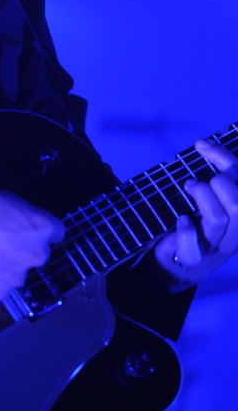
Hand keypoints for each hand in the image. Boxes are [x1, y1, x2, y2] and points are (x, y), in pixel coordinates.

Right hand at [0, 176, 63, 299]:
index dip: (38, 229)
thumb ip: (20, 215)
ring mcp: (18, 276)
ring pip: (17, 271)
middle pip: (38, 253)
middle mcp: (37, 254)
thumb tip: (19, 222)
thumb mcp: (3, 197)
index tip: (25, 228)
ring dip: (6, 265)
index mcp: (42, 226)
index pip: (56, 232)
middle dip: (23, 248)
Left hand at [155, 138, 237, 285]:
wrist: (177, 267)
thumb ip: (215, 175)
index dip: (224, 159)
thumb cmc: (198, 225)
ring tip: (189, 190)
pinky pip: (195, 243)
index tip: (200, 144)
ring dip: (201, 196)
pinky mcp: (196, 259)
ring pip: (218, 219)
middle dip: (219, 183)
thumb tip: (202, 143)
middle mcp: (236, 234)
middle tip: (198, 182)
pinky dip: (186, 229)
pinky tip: (181, 220)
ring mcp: (216, 248)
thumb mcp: (212, 199)